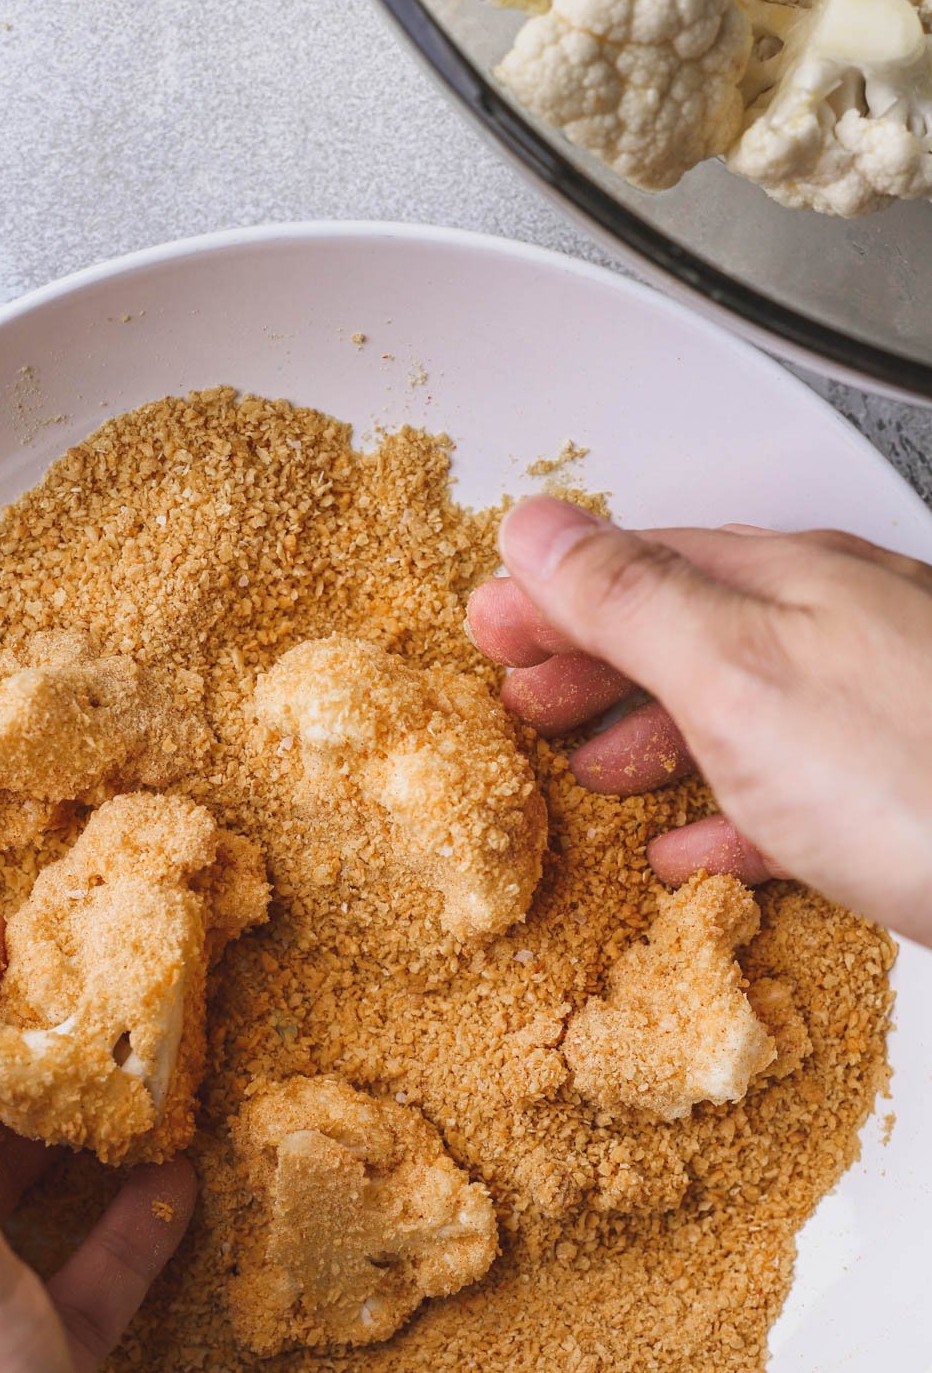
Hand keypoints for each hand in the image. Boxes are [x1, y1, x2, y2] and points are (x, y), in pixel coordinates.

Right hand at [467, 498, 931, 946]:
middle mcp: (835, 631)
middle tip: (518, 690)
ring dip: (644, 731)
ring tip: (584, 762)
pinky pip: (782, 791)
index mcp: (786, 584)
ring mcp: (872, 711)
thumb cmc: (922, 777)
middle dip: (589, 658)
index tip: (484, 622)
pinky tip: (690, 844)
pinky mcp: (899, 799)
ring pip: (730, 707)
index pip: (637, 562)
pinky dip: (717, 809)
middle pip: (682, 628)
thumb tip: (541, 528)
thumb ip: (634, 599)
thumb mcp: (741, 672)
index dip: (550, 590)